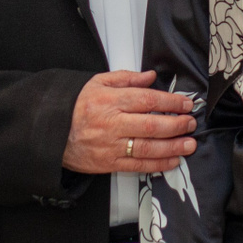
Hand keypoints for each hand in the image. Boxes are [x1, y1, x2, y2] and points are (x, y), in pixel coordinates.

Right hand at [62, 71, 196, 174]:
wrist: (51, 132)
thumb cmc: (75, 106)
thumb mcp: (97, 83)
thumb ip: (126, 78)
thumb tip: (150, 77)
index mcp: (110, 101)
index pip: (147, 100)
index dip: (171, 102)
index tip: (185, 104)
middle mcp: (112, 124)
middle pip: (152, 125)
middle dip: (177, 125)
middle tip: (191, 123)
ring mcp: (111, 146)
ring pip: (148, 148)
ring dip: (173, 147)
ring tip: (189, 143)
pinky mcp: (109, 163)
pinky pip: (138, 166)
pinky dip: (158, 164)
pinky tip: (172, 160)